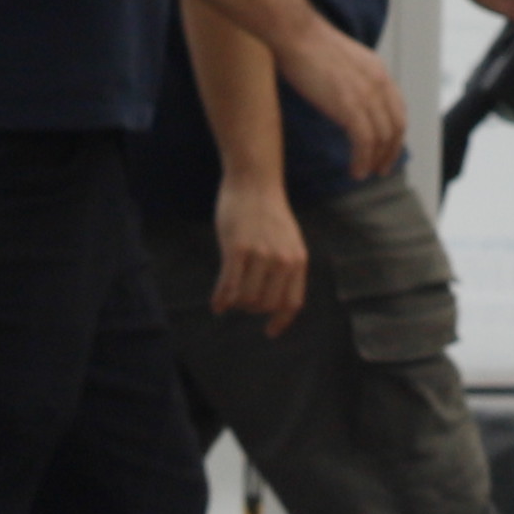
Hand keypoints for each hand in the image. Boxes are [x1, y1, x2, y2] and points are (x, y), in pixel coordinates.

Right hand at [210, 163, 308, 333]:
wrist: (254, 181)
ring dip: (236, 303)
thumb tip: (273, 298)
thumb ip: (284, 266)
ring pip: (247, 299)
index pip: (292, 302)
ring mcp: (260, 255)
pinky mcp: (238, 249)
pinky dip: (221, 299)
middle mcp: (282, 261)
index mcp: (298, 260)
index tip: (270, 332)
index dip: (281, 321)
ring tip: (229, 295)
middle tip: (241, 301)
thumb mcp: (287, 240)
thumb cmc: (267, 210)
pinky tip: (216, 305)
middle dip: (251, 308)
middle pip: (266, 304)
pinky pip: (229, 286)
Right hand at [278, 17, 407, 182]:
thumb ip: (351, 80)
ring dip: (375, 161)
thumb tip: (344, 99)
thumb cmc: (306, 45)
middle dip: (390, 152)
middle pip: (396, 127)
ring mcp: (366, 94)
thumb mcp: (341, 62)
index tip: (386, 150)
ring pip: (382, 138)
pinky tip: (355, 170)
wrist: (295, 34)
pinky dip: (363, 160)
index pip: (398, 109)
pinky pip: (365, 142)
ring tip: (364, 174)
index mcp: (378, 71)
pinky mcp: (350, 105)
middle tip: (380, 169)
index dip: (395, 134)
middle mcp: (379, 83)